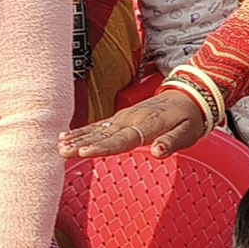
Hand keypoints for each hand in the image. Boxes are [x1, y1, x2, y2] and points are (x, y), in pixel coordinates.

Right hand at [59, 89, 206, 158]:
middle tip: (61, 151)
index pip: (121, 139)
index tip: (84, 151)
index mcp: (147, 124)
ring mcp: (124, 117)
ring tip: (59, 146)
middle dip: (81, 143)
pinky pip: (99, 125)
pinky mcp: (121, 117)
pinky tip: (67, 136)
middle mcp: (131, 119)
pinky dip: (83, 130)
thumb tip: (158, 152)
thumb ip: (172, 142)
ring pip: (97, 129)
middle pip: (103, 134)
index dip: (102, 147)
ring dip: (77, 137)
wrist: (190, 95)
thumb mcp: (188, 132)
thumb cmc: (189, 117)